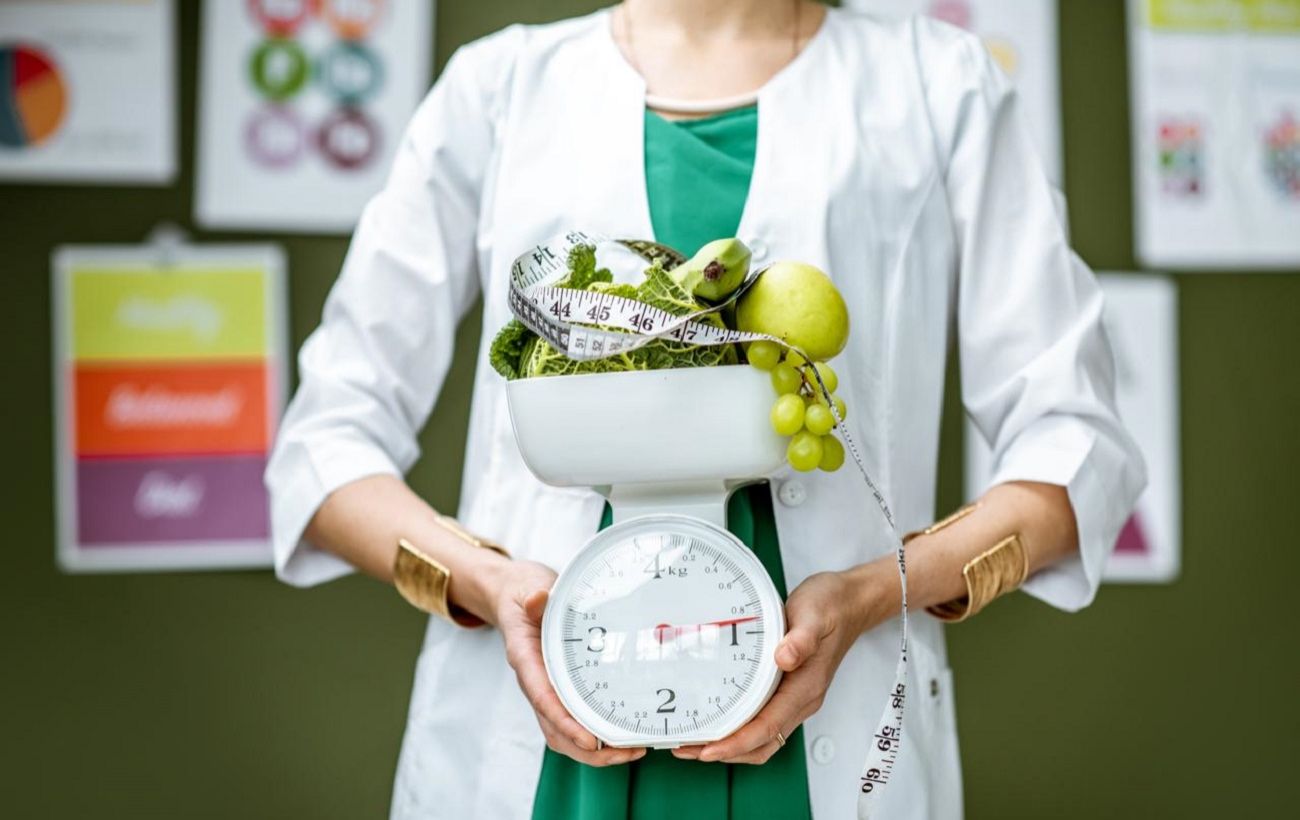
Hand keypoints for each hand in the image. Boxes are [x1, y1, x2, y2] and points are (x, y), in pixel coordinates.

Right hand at [492, 559, 646, 766]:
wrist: (517, 598)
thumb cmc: (525, 595)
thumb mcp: (529, 589)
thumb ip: (534, 597)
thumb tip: (539, 598)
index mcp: (526, 660)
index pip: (543, 698)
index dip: (565, 723)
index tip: (589, 740)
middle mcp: (535, 682)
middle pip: (555, 730)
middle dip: (588, 750)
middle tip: (626, 751)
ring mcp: (547, 690)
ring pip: (564, 735)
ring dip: (595, 751)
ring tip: (631, 750)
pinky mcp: (559, 691)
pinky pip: (574, 722)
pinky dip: (595, 736)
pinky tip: (622, 736)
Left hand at [673, 569, 881, 764]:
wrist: (849, 603)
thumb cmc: (831, 606)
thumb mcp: (815, 614)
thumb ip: (802, 638)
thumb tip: (785, 657)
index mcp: (806, 687)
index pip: (767, 727)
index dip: (735, 743)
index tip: (707, 750)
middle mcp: (801, 700)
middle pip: (761, 744)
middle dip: (724, 752)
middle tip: (685, 748)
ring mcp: (796, 698)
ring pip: (761, 739)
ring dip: (729, 746)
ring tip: (693, 741)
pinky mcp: (788, 691)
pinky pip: (762, 722)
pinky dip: (738, 730)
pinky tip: (717, 720)